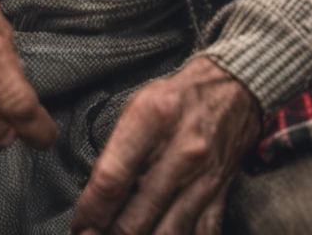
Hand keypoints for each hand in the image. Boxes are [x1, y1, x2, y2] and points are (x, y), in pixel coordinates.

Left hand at [71, 56, 259, 234]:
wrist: (232, 89)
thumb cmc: (176, 98)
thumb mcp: (138, 106)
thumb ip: (117, 149)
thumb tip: (96, 196)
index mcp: (151, 120)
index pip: (112, 179)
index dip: (90, 211)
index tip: (79, 226)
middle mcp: (180, 152)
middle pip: (136, 218)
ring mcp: (203, 177)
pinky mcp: (220, 194)